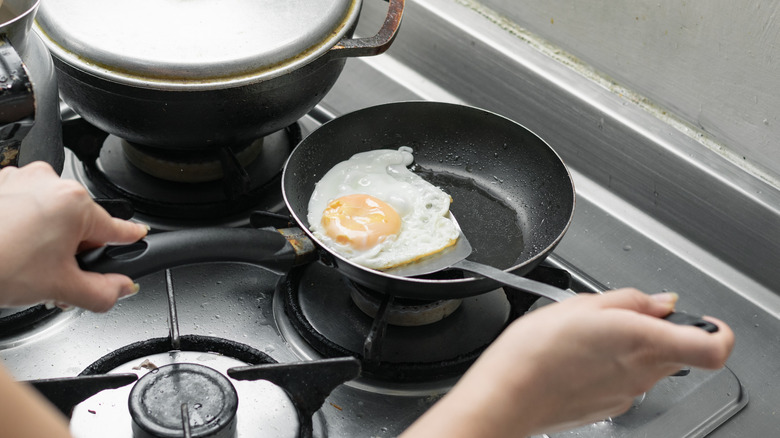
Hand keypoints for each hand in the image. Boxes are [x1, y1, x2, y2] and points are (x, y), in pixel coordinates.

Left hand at [0, 162, 147, 311]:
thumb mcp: (60, 288)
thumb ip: (102, 292)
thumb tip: (122, 289)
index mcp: (75, 203)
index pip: (117, 227)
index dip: (130, 239)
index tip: (138, 237)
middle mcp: (50, 183)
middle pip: (81, 223)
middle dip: (75, 251)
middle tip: (58, 278)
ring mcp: (20, 180)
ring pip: (52, 214)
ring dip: (49, 239)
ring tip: (28, 267)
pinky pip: (25, 205)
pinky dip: (24, 226)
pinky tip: (11, 250)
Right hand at [401, 288, 733, 436]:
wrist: (507, 395)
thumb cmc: (534, 352)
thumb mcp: (581, 303)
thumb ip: (629, 299)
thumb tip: (658, 302)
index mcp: (642, 341)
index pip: (712, 347)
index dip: (716, 331)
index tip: (703, 319)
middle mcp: (642, 372)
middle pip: (677, 350)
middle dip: (657, 329)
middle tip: (623, 315)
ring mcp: (628, 393)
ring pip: (651, 364)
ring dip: (632, 346)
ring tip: (591, 334)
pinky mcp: (610, 406)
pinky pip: (627, 381)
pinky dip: (613, 366)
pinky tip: (580, 356)